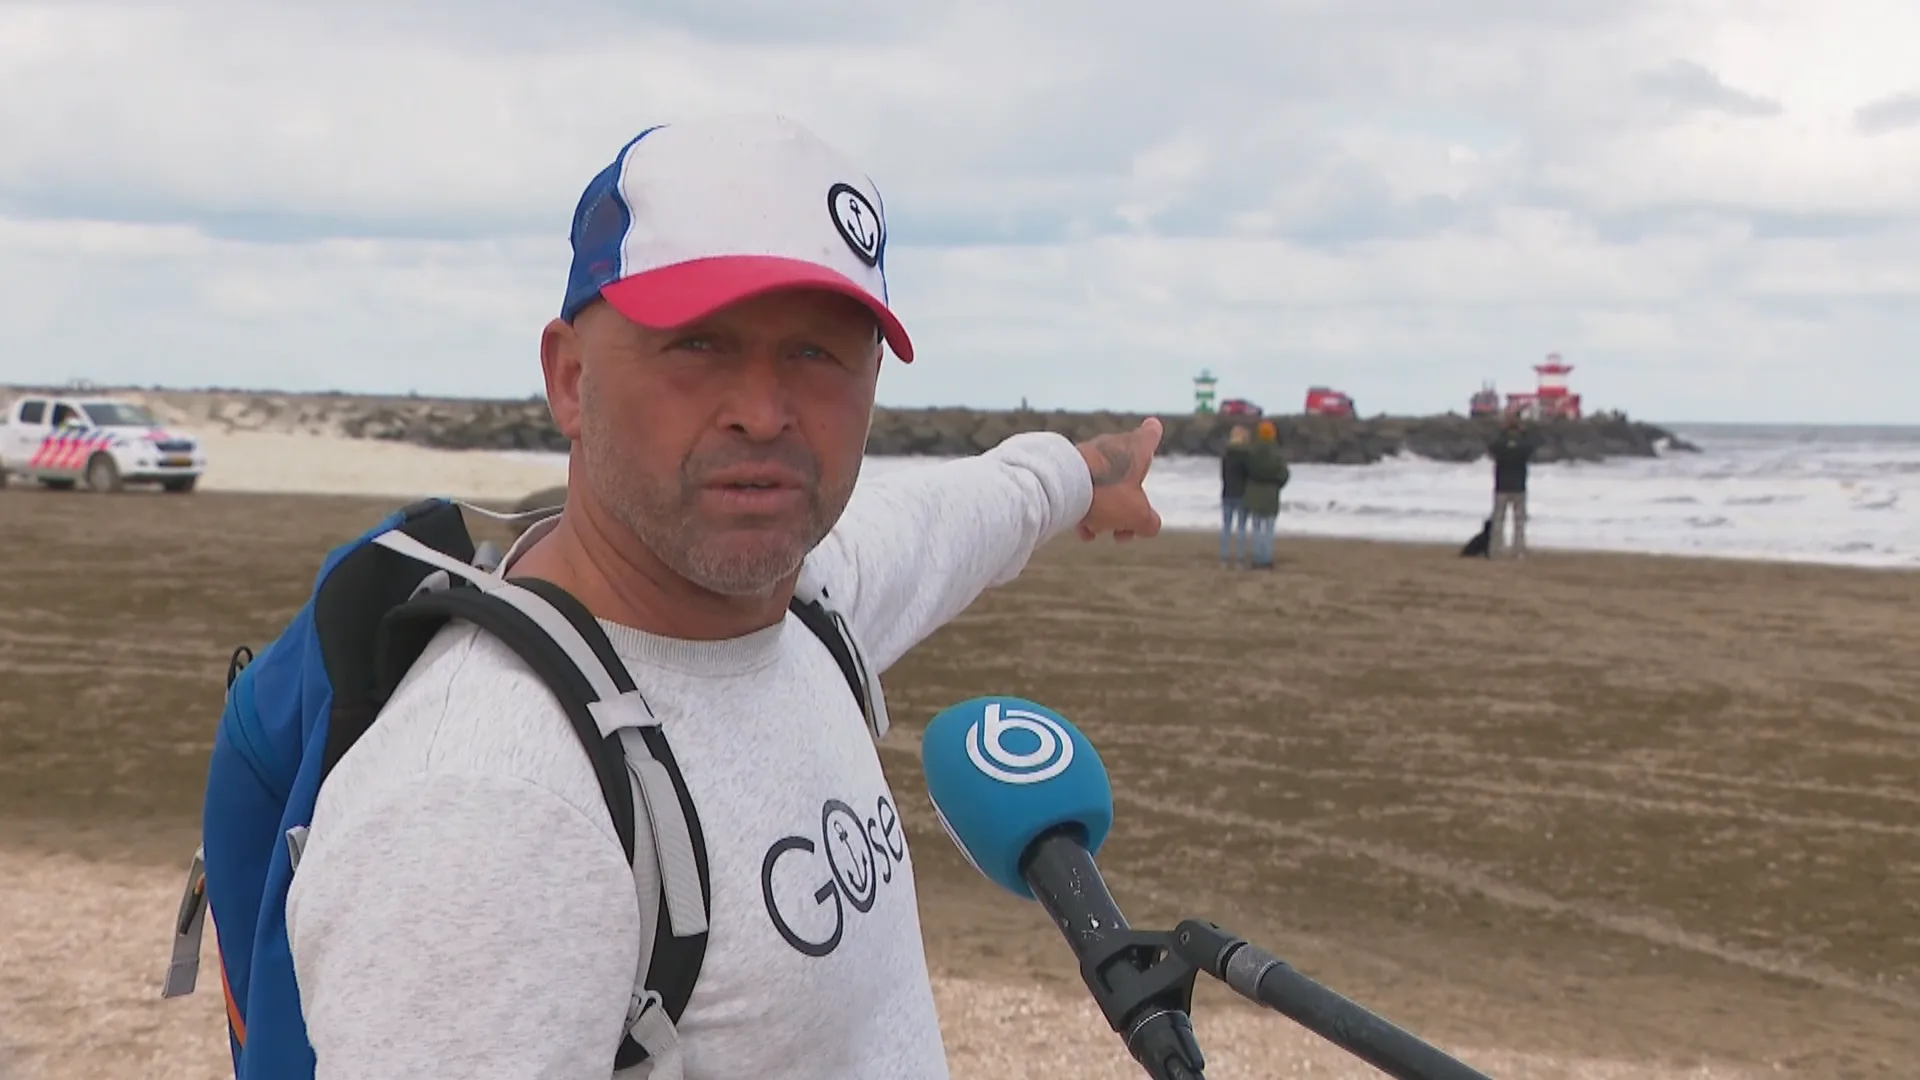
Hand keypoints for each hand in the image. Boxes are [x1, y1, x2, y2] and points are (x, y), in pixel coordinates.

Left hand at [1074, 418, 1163, 542]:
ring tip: (1098, 532)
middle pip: (1128, 477)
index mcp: (1136, 449)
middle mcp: (1113, 447)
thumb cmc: (1106, 493)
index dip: (1153, 432)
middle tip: (1124, 532)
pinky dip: (1086, 510)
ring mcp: (1089, 456)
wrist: (1061, 487)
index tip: (1153, 427)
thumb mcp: (1137, 515)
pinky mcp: (1068, 468)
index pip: (1150, 434)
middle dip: (1128, 508)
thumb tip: (1148, 525)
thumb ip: (1149, 522)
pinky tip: (1082, 531)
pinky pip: (1083, 491)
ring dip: (1106, 513)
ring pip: (1105, 488)